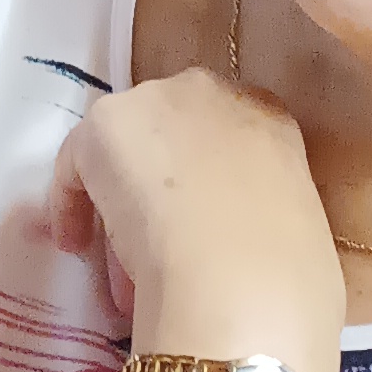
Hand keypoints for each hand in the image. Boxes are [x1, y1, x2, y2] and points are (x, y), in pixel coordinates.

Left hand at [44, 69, 344, 364]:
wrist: (242, 279)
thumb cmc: (288, 276)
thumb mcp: (299, 233)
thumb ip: (266, 216)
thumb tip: (250, 244)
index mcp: (269, 117)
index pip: (225, 138)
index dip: (207, 187)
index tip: (204, 232)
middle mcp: (208, 92)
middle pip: (169, 140)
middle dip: (162, 194)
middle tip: (160, 253)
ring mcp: (152, 102)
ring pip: (126, 154)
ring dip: (122, 207)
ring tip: (124, 278)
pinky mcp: (103, 126)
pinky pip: (77, 166)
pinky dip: (72, 205)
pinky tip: (77, 247)